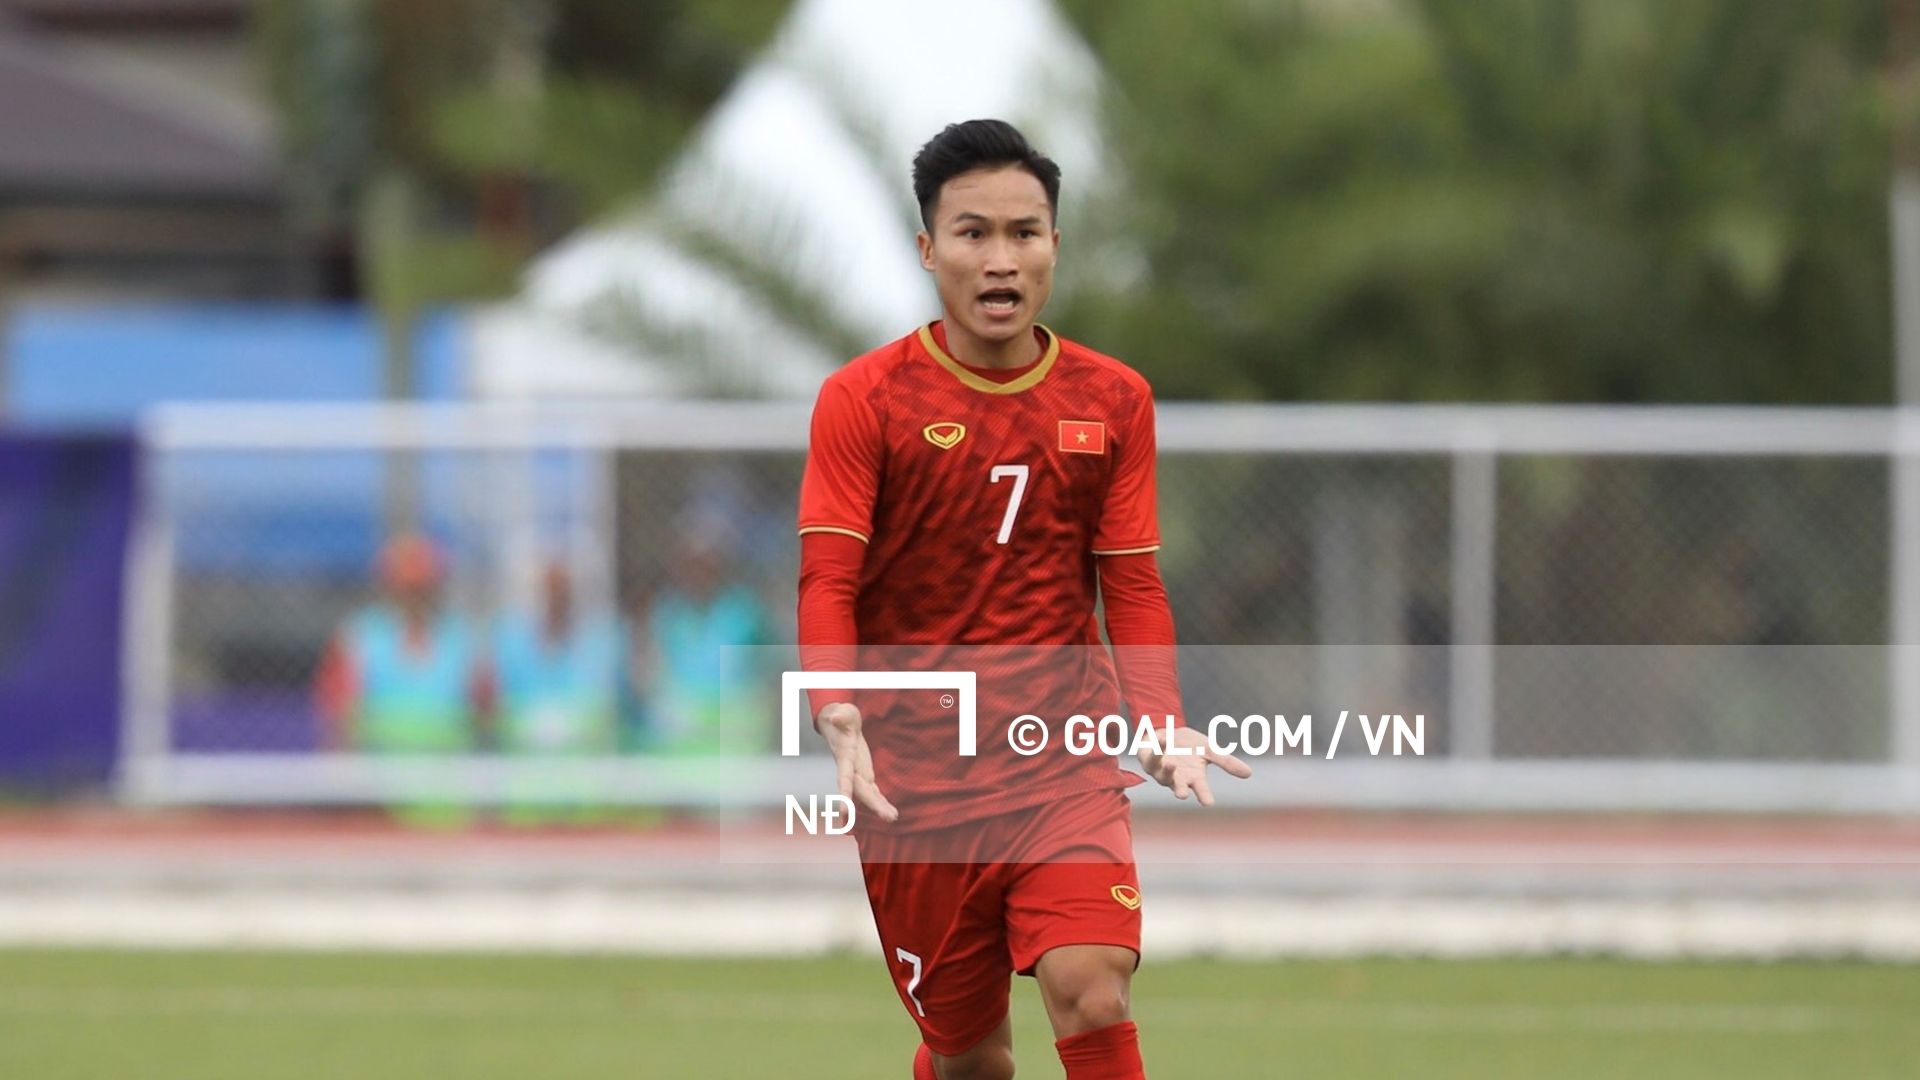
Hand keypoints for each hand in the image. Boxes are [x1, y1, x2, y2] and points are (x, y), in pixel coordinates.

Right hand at [815, 702, 898, 823]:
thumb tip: (835, 716)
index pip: (844, 776)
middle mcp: (850, 769)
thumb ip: (840, 716)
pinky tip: (891, 812)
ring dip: (880, 807)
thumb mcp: (843, 712)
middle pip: (861, 791)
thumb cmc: (841, 716)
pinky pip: (873, 790)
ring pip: (868, 794)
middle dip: (874, 804)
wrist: (839, 723)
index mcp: (844, 756)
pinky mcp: (865, 773)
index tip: (845, 810)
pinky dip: (881, 801)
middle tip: (889, 817)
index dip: (845, 792)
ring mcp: (858, 773)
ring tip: (893, 818)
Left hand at [1138, 724, 1251, 806]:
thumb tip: (1249, 774)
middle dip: (1181, 790)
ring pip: (1163, 774)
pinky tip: (1163, 740)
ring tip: (1172, 763)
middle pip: (1180, 787)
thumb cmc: (1190, 746)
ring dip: (1167, 769)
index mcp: (1194, 777)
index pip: (1201, 789)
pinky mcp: (1148, 760)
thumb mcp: (1210, 751)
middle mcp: (1177, 777)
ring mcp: (1161, 770)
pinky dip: (1158, 749)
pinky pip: (1152, 757)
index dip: (1204, 796)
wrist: (1169, 731)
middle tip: (1183, 794)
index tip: (1209, 803)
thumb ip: (1227, 762)